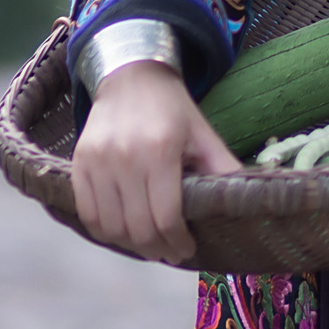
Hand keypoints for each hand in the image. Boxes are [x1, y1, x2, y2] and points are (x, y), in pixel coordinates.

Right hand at [71, 60, 241, 263]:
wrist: (131, 75)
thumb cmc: (172, 108)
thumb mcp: (203, 133)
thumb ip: (222, 168)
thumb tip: (250, 202)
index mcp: (160, 150)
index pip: (166, 216)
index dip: (178, 241)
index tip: (187, 249)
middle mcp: (124, 157)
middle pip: (138, 228)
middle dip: (158, 249)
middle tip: (170, 253)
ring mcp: (97, 161)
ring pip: (111, 227)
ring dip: (131, 245)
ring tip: (149, 245)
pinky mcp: (79, 163)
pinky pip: (87, 213)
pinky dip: (105, 231)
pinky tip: (123, 232)